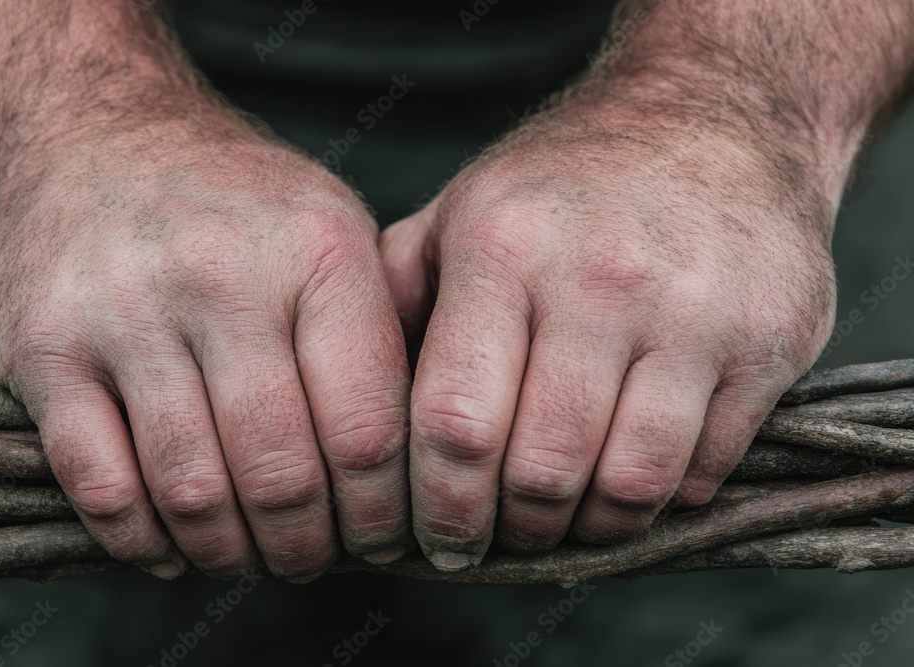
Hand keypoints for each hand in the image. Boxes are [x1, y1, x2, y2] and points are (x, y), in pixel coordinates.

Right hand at [0, 109, 411, 580]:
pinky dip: (141, 540)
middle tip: (313, 560)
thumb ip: (381, 328)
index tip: (383, 539)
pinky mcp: (43, 347)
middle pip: (284, 473)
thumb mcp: (330, 228)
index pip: (368, 428)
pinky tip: (170, 545)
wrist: (91, 130)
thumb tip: (426, 453)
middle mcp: (223, 275)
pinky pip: (100, 485)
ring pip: (194, 490)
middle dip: (307, 546)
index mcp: (317, 251)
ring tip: (250, 557)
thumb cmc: (233, 201)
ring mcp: (125, 310)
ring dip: (230, 552)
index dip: (383, 511)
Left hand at [380, 102, 836, 568]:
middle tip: (500, 536)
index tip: (440, 539)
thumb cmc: (569, 181)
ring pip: (627, 484)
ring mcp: (694, 313)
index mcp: (505, 248)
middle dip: (511, 530)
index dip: (440, 507)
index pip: (454, 424)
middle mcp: (600, 279)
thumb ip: (399, 294)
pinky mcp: (770, 341)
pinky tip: (629, 474)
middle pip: (539, 471)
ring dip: (586, 528)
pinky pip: (702, 468)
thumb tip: (353, 403)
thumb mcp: (463, 208)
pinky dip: (658, 498)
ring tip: (564, 518)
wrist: (717, 117)